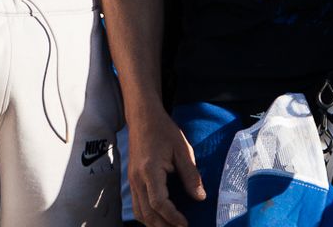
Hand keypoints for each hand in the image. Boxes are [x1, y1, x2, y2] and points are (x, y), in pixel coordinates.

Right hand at [126, 106, 203, 226]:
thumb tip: (200, 197)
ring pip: (139, 212)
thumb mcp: (182, 148)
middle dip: (164, 226)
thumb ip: (191, 174)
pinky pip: (137, 205)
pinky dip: (147, 216)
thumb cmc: (163, 130)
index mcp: (150, 170)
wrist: (143, 118)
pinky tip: (160, 218)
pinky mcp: (132, 181)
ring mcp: (132, 181)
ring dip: (154, 224)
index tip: (186, 224)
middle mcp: (137, 179)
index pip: (158, 202)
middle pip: (147, 213)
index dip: (172, 217)